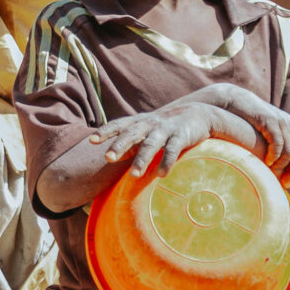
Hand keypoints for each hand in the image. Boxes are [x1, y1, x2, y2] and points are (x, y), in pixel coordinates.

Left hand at [90, 103, 219, 178]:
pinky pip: (173, 149)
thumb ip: (129, 141)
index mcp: (139, 121)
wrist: (198, 113)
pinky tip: (161, 174)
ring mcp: (166, 129)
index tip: (91, 140)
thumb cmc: (164, 126)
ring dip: (142, 159)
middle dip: (120, 145)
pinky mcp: (181, 136)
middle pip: (132, 133)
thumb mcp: (146, 129)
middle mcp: (150, 123)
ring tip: (134, 175)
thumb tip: (110, 157)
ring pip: (151, 143)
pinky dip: (167, 161)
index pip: (119, 124)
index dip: (105, 131)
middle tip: (107, 158)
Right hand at [213, 84, 289, 185]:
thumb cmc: (247, 117)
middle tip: (287, 183)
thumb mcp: (266, 126)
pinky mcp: (269, 121)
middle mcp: (288, 122)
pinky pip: (278, 143)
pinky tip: (268, 162)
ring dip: (284, 166)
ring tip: (275, 174)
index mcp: (289, 122)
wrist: (235, 100)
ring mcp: (279, 121)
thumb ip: (274, 137)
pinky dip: (275, 156)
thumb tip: (276, 159)